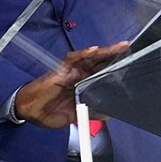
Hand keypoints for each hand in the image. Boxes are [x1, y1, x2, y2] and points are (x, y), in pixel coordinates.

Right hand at [14, 41, 130, 128]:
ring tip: (119, 46)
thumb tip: (109, 114)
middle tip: (128, 48)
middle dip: (114, 55)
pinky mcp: (61, 70)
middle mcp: (79, 75)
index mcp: (83, 84)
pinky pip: (73, 59)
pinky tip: (94, 50)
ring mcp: (70, 71)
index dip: (114, 67)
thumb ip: (92, 112)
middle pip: (99, 62)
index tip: (129, 64)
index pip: (102, 73)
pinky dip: (84, 53)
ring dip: (104, 51)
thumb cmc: (49, 112)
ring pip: (90, 57)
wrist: (31, 112)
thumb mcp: (76, 115)